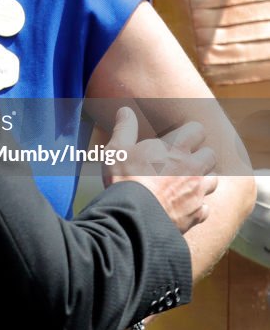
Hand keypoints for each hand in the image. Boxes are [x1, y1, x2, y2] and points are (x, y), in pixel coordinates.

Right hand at [104, 106, 217, 232]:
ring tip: (188, 181)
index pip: (197, 130)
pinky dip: (198, 206)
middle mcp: (192, 169)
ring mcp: (197, 193)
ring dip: (204, 179)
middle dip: (201, 155)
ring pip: (214, 180)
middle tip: (185, 159)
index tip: (181, 136)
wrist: (133, 219)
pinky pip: (205, 208)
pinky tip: (185, 206)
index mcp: (176, 150)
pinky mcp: (196, 215)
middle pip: (210, 155)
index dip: (190, 131)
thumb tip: (125, 110)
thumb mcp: (117, 149)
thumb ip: (124, 128)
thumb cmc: (125, 180)